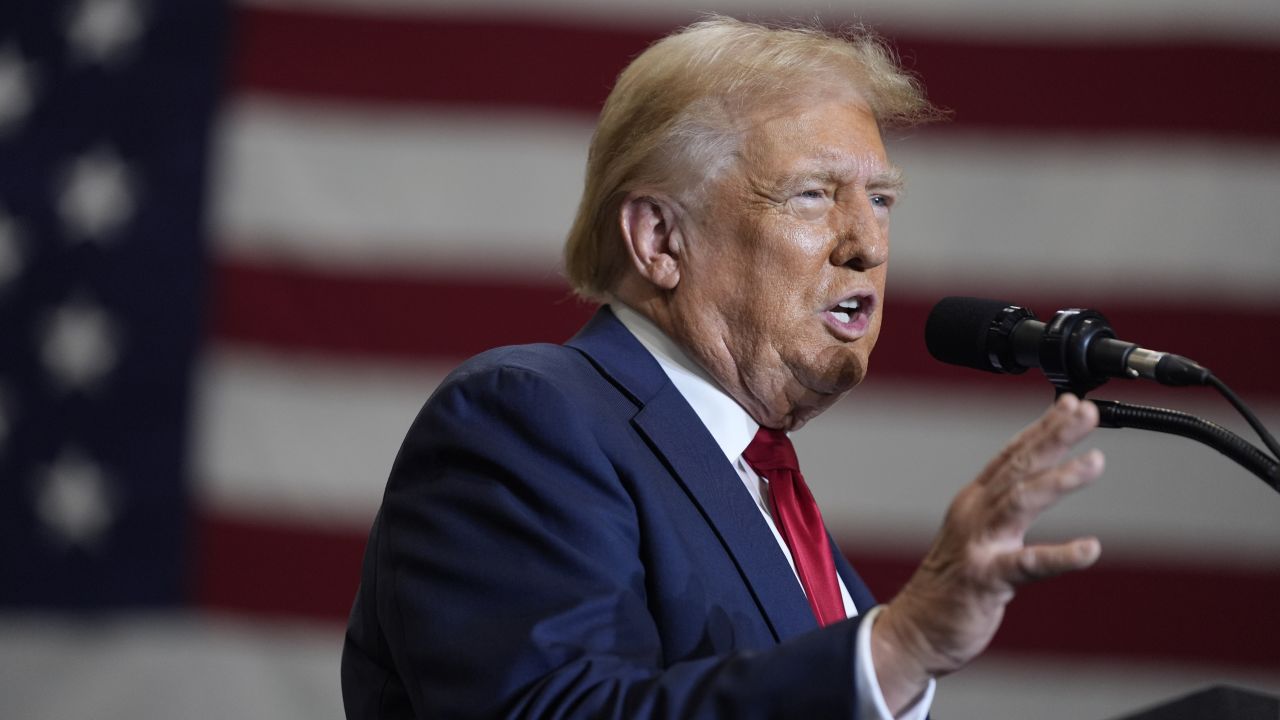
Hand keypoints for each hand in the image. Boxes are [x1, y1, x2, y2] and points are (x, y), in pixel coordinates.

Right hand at [870, 393, 1104, 711]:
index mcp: (974, 502)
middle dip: (1053, 436)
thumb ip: (1004, 509)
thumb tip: (1036, 481)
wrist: (914, 631)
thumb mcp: (976, 535)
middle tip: (1087, 411)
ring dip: (1059, 479)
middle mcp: (974, 514)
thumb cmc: (950, 587)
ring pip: (1020, 501)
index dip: (1042, 428)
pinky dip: (1059, 555)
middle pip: (1017, 466)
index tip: (1072, 404)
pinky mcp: (984, 580)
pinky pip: (1027, 565)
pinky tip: (1089, 549)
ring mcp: (977, 545)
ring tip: (1095, 461)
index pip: (1011, 455)